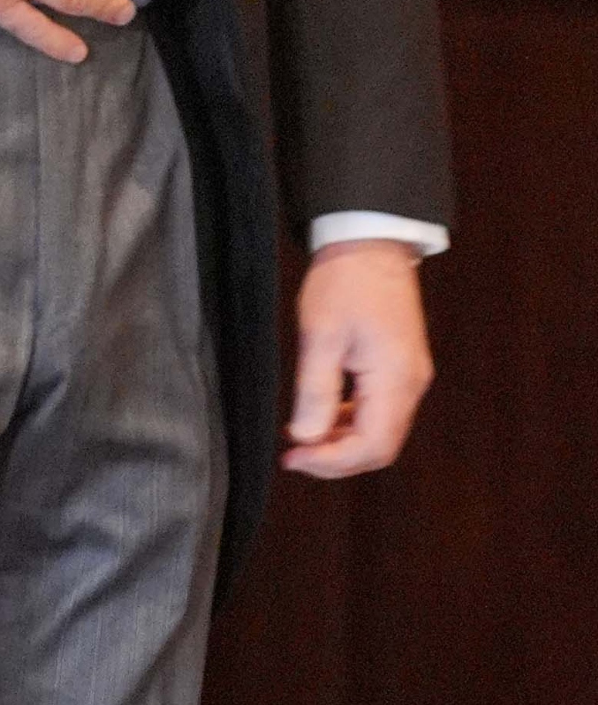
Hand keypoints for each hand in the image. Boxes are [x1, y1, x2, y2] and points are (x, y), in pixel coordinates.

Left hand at [283, 242, 433, 480]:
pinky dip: (351, 422)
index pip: (371, 446)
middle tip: (295, 455)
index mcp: (395, 378)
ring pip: (381, 432)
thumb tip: (306, 437)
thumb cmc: (345, 281)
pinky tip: (322, 415)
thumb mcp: (320, 336)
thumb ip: (315, 392)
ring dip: (343, 443)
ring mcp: (410, 376)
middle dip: (337, 458)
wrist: (370, 243)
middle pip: (380, 447)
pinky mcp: (401, 368)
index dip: (331, 461)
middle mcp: (412, 384)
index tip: (293, 457)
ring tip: (303, 438)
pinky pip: (380, 411)